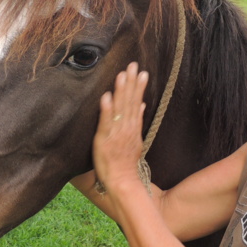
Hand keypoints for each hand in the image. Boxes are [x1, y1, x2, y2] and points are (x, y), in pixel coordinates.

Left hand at [93, 62, 148, 194]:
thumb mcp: (136, 140)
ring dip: (121, 91)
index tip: (141, 70)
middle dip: (131, 82)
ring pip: (119, 108)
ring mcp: (115, 133)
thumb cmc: (125, 162)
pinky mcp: (104, 139)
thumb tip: (141, 104)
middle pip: (129, 101)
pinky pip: (105, 122)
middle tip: (133, 65)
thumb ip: (137, 120)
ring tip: (122, 75)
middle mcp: (126, 127)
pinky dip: (107, 110)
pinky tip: (106, 97)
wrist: (122, 180)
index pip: (136, 102)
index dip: (138, 86)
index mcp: (133, 126)